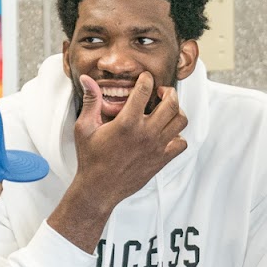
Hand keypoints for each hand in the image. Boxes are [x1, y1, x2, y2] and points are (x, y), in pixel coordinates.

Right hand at [51, 73, 187, 251]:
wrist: (99, 188)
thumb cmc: (90, 159)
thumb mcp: (84, 127)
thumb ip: (90, 101)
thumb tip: (86, 79)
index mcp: (127, 122)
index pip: (145, 89)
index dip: (146, 79)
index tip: (144, 78)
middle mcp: (145, 133)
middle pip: (171, 103)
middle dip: (169, 92)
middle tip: (161, 92)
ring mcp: (156, 147)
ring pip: (180, 121)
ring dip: (176, 111)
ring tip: (167, 110)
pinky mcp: (161, 159)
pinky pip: (181, 143)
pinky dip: (178, 135)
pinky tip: (166, 133)